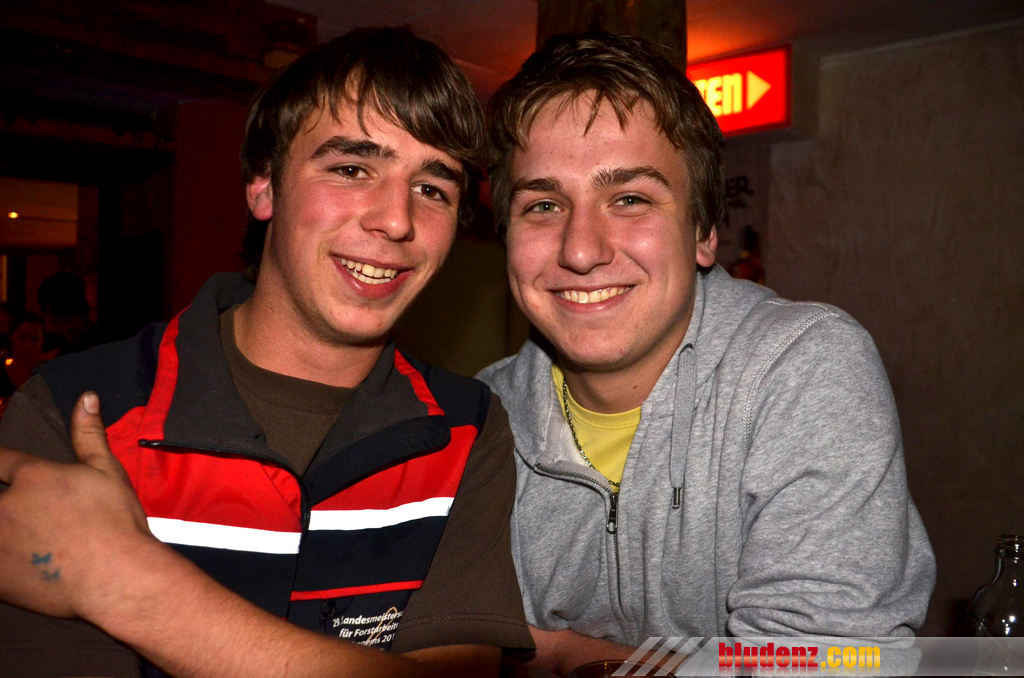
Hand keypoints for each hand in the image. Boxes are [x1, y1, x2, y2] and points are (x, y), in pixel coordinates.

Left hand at [0, 391, 151, 618]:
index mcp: (33, 477)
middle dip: (3, 502)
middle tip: (23, 513)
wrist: (117, 577)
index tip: (3, 469)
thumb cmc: (117, 522)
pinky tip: (16, 563)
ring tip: (17, 536)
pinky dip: (2, 560)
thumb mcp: (107, 472)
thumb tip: (86, 396)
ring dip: (1, 529)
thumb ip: (89, 434)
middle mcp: (6, 507)